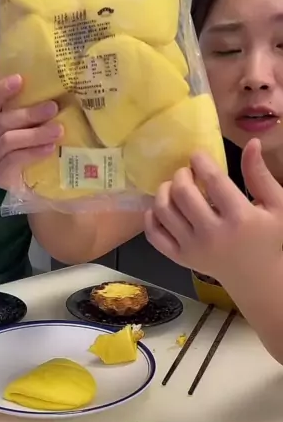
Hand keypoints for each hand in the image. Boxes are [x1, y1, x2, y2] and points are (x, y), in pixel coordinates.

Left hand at [144, 138, 282, 284]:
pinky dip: (151, 217)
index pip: (214, 180)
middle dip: (181, 174)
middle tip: (187, 173)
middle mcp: (213, 233)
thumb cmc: (268, 238)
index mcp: (240, 217)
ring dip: (164, 191)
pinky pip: (154, 235)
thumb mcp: (276, 206)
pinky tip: (161, 208)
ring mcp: (193, 248)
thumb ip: (260, 176)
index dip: (201, 161)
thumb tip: (251, 143)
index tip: (197, 155)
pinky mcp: (180, 258)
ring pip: (163, 211)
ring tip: (174, 187)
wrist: (256, 278)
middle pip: (182, 193)